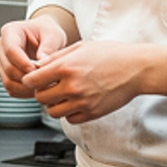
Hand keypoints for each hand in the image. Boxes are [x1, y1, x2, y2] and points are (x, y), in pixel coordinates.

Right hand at [0, 17, 69, 98]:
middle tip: (46, 82)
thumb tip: (42, 63)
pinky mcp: (5, 74)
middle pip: (8, 68)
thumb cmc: (47, 32)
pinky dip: (25, 92)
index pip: (11, 50)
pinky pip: (11, 89)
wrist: (44, 37)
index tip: (38, 71)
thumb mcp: (53, 34)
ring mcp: (1, 62)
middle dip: (27, 78)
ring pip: (8, 82)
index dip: (24, 63)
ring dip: (26, 88)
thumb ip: (48, 47)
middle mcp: (1, 47)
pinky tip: (38, 88)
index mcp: (10, 32)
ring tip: (44, 87)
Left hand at [22, 41, 147, 124]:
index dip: (31, 80)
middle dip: (42, 92)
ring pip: (53, 112)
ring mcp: (82, 102)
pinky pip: (70, 119)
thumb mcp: (80, 47)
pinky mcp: (92, 113)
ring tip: (63, 95)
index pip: (32, 81)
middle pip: (40, 98)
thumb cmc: (110, 54)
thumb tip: (37, 66)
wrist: (136, 69)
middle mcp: (72, 86)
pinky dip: (69, 112)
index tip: (35, 79)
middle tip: (51, 86)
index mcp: (65, 67)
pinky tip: (76, 102)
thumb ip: (56, 57)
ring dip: (54, 104)